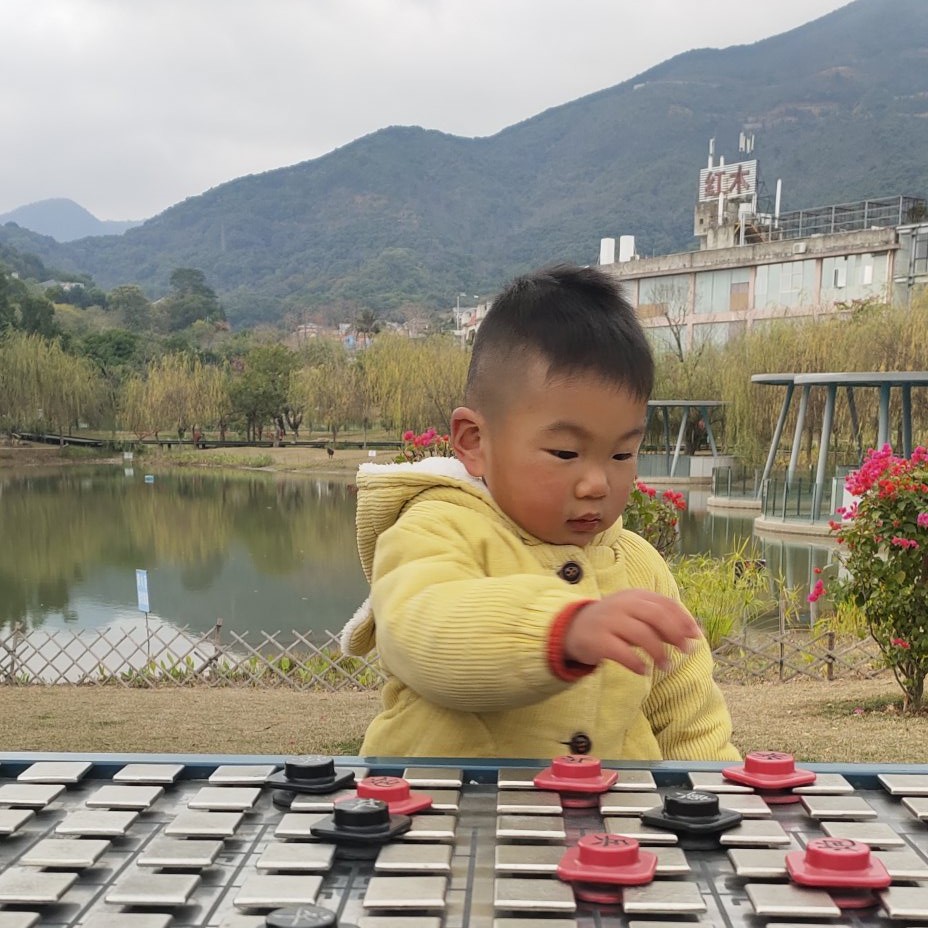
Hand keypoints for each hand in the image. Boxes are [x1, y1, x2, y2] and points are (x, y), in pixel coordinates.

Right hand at [562, 590, 701, 674]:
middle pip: (655, 615)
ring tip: (666, 667)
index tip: (696, 635)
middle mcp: (622, 605)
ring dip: (659, 652)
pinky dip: (636, 663)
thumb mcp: (636, 617)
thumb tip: (693, 634)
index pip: (665, 603)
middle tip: (686, 650)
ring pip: (641, 634)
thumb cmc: (613, 623)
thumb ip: (661, 624)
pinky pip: (621, 652)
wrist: (573, 628)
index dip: (683, 619)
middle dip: (675, 633)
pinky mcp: (597, 640)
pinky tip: (644, 671)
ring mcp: (609, 621)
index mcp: (634, 596)